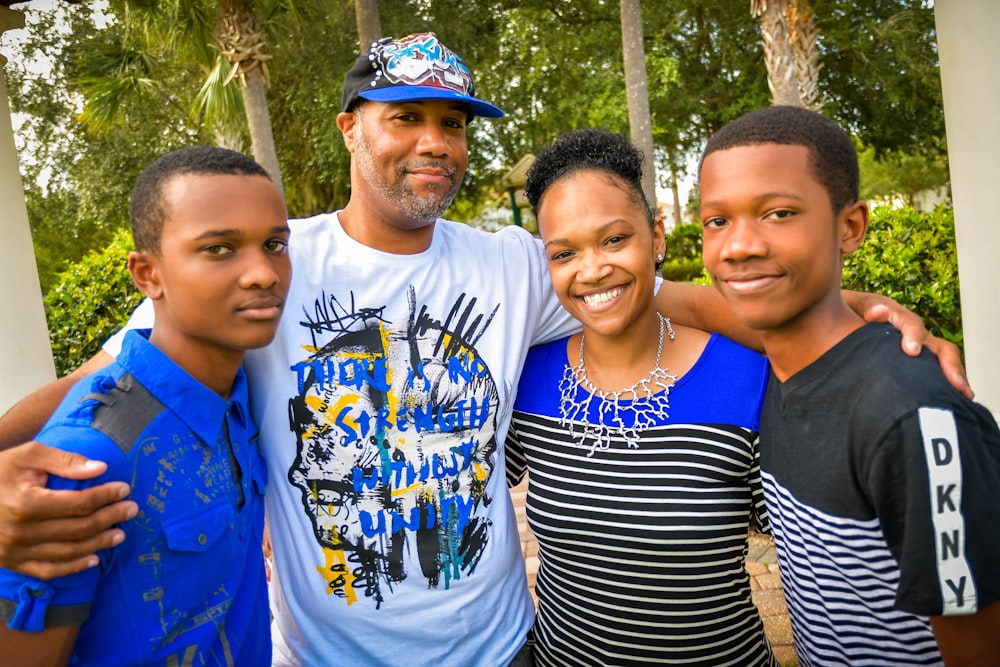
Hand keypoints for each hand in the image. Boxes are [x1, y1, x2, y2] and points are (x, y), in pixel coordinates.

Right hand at [0, 441, 137, 579]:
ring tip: (120, 533)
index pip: (79, 503)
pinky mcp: (11, 562)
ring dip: (99, 543)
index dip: (106, 496)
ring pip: (68, 552)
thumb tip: (100, 468)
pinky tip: (94, 559)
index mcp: (26, 503)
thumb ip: (65, 461)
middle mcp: (21, 532)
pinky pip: (48, 571)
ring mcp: (15, 551)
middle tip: (132, 510)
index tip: (125, 489)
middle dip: (110, 518)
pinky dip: (73, 567)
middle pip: (78, 528)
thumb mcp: (28, 455)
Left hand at [854, 295, 972, 398]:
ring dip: (951, 378)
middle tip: (956, 383)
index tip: (911, 351)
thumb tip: (878, 312)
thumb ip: (868, 307)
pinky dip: (940, 386)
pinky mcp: (912, 365)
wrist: (845, 317)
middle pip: (938, 348)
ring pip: (939, 363)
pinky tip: (948, 400)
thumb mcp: (858, 306)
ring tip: (962, 395)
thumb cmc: (853, 311)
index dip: (914, 336)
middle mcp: (912, 335)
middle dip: (949, 365)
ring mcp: (915, 350)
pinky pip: (930, 374)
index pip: (911, 324)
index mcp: (897, 318)